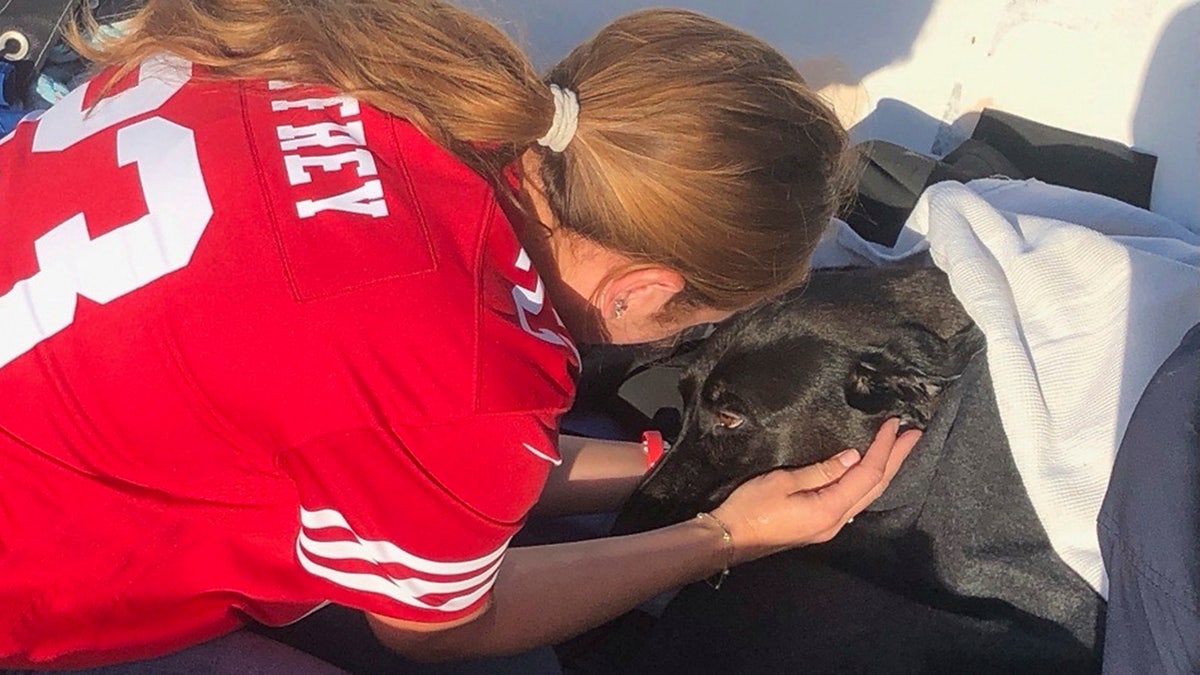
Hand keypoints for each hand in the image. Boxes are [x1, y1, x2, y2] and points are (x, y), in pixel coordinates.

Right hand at [711, 418, 919, 564]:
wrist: (730, 538)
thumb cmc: (750, 508)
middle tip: (915, 435)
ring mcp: (830, 525)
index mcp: (830, 509)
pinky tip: (870, 472)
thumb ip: (821, 470)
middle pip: (875, 487)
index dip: (883, 448)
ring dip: (885, 470)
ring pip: (867, 495)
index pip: (867, 474)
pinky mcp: (821, 524)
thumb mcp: (783, 481)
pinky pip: (854, 500)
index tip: (895, 425)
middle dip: (896, 459)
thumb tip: (853, 457)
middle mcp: (837, 520)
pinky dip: (868, 481)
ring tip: (899, 449)